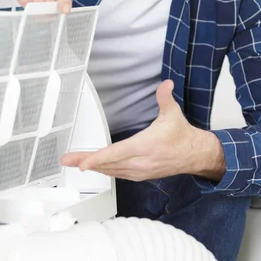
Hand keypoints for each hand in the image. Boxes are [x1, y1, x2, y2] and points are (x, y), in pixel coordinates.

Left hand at [61, 80, 225, 180]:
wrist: (194, 155)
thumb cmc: (181, 136)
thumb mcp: (173, 114)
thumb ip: (165, 98)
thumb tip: (166, 84)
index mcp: (146, 146)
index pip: (116, 153)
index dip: (97, 159)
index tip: (82, 163)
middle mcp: (141, 162)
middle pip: (108, 163)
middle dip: (85, 161)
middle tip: (67, 159)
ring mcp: (140, 171)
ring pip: (111, 170)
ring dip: (93, 166)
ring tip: (74, 162)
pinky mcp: (140, 175)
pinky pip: (117, 174)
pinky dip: (104, 170)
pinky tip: (94, 166)